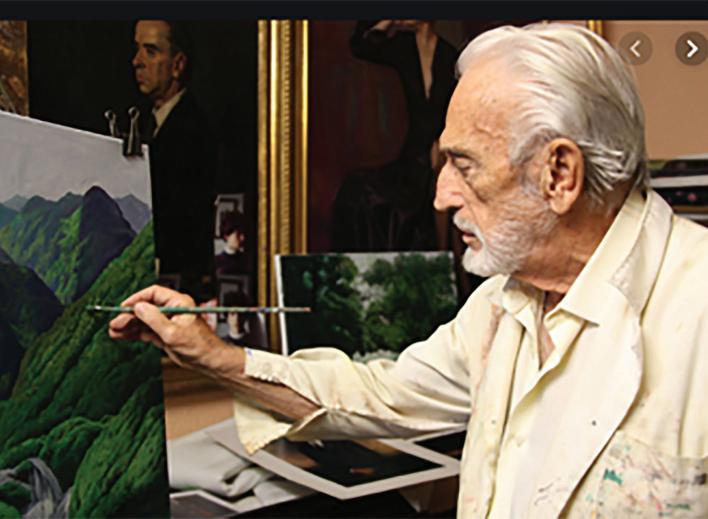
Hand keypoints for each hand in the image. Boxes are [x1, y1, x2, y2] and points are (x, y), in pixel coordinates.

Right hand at [108, 284, 232, 370]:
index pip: (154, 294)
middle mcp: (172, 310)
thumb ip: (154, 319)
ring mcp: (167, 323)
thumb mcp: (173, 332)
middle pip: (146, 308)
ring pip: (144, 321)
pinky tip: (121, 336)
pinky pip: (146, 331)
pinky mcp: (164, 335)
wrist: (208, 361)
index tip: (124, 306)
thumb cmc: (199, 345)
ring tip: (113, 331)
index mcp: (179, 302)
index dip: (137, 299)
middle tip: (115, 323)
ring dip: (129, 325)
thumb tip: (138, 307)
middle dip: (129, 316)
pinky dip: (134, 334)